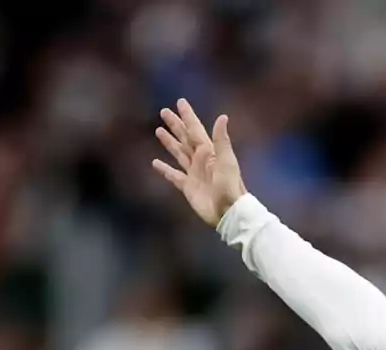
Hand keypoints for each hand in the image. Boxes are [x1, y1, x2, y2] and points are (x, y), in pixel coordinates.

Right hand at [152, 98, 246, 226]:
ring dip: (169, 142)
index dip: (188, 116)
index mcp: (209, 152)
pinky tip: (155, 163)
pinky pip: (174, 175)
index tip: (180, 102)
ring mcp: (193, 173)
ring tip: (158, 131)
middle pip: (185, 138)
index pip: (195, 129)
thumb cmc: (230, 186)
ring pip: (179, 153)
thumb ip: (222, 140)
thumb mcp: (227, 161)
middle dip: (175, 125)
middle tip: (164, 111)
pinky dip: (165, 169)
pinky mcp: (188, 187)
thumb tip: (223, 116)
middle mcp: (200, 160)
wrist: (228, 211)